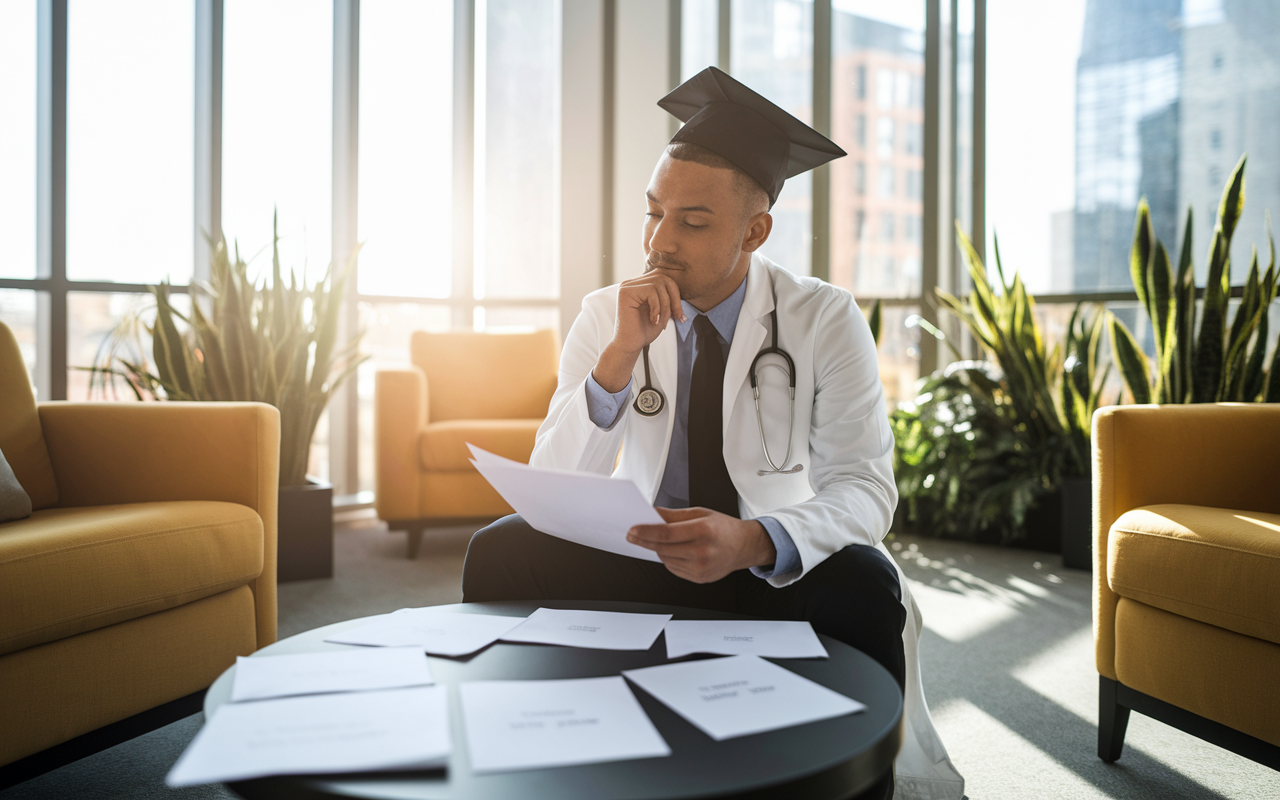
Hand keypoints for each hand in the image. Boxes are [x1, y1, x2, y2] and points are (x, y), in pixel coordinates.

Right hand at [592, 271, 686, 391]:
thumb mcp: (663, 311)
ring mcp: (627, 286)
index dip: (676, 295)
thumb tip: (682, 282)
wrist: (630, 345)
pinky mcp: (625, 292)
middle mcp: (632, 283)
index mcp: (641, 286)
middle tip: (676, 317)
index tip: (680, 315)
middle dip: (674, 299)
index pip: (665, 279)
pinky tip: (652, 320)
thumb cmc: (645, 331)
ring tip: (661, 321)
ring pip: (658, 284)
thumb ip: (668, 296)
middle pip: (663, 278)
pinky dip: (656, 307)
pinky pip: (650, 291)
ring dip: (665, 305)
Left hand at [627, 507, 777, 583]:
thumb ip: (673, 515)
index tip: (632, 530)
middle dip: (645, 540)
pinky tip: (674, 551)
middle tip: (634, 533)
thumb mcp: (699, 513)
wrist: (744, 546)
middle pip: (663, 548)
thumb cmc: (723, 527)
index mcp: (704, 530)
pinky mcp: (699, 578)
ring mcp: (702, 568)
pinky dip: (668, 559)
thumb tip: (651, 513)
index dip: (646, 532)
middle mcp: (703, 551)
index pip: (666, 534)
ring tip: (660, 540)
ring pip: (665, 559)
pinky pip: (673, 568)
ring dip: (657, 549)